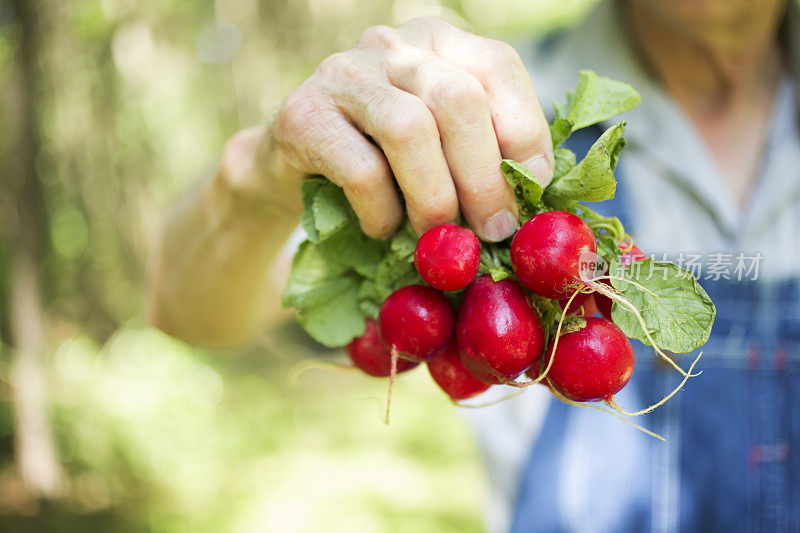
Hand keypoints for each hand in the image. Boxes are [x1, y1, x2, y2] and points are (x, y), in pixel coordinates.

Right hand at [270, 17, 553, 240]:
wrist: (294, 167)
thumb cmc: (385, 163)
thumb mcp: (442, 147)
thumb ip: (486, 155)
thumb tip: (537, 198)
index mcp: (439, 42)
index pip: (497, 67)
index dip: (524, 132)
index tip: (533, 190)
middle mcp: (392, 45)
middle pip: (457, 100)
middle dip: (484, 177)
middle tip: (493, 231)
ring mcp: (343, 73)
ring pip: (409, 129)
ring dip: (435, 198)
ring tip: (439, 238)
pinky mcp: (302, 114)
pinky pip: (360, 169)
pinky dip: (382, 212)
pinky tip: (383, 229)